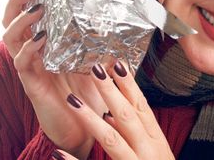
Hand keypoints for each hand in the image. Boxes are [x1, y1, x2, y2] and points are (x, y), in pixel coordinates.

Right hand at [2, 0, 107, 158]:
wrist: (86, 126)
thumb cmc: (89, 92)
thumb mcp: (96, 59)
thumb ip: (101, 42)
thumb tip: (119, 20)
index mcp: (46, 45)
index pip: (30, 16)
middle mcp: (33, 53)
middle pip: (11, 21)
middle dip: (16, 2)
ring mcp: (30, 67)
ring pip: (10, 38)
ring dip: (21, 20)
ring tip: (36, 8)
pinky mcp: (31, 83)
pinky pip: (21, 62)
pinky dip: (29, 47)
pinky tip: (40, 38)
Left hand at [57, 62, 174, 159]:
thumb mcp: (155, 152)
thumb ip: (137, 133)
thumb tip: (113, 113)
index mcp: (156, 141)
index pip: (141, 107)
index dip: (129, 85)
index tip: (117, 63)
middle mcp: (148, 151)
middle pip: (127, 117)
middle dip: (110, 91)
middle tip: (94, 68)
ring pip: (112, 140)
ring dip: (91, 118)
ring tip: (72, 100)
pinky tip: (57, 153)